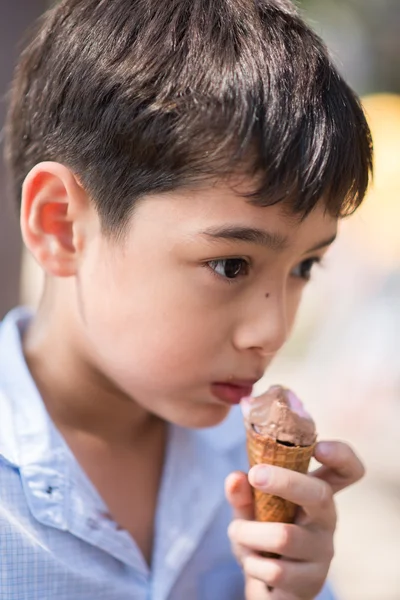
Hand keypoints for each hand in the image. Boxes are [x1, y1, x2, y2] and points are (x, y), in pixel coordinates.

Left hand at [225, 441, 364, 599]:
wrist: (271, 585)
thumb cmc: (265, 536)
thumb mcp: (251, 510)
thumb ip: (243, 493)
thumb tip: (235, 478)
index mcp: (316, 492)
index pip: (346, 470)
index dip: (341, 455)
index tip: (319, 447)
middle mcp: (325, 518)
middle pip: (320, 494)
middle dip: (285, 481)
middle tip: (254, 474)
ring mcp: (322, 550)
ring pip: (285, 536)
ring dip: (249, 532)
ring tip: (237, 531)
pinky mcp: (311, 579)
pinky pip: (275, 569)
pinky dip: (252, 561)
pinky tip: (251, 560)